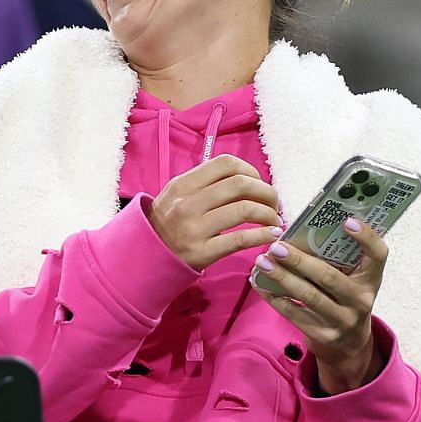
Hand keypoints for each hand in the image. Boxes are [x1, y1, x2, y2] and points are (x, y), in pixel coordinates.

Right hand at [145, 155, 282, 269]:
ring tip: (273, 220)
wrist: (146, 257)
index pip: (226, 164)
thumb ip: (205, 183)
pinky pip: (241, 239)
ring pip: (245, 209)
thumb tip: (248, 179)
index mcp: (182, 185)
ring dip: (268, 213)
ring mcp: (193, 228)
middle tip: (273, 203)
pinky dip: (264, 235)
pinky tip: (272, 235)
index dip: (251, 170)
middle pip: (241, 184)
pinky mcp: (201, 252)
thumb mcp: (176, 196)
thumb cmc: (167, 225)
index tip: (258, 183)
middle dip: (267, 192)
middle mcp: (186, 204)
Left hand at [253, 217, 387, 393]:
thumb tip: (300, 231)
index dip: (366, 237)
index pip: (378, 255)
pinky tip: (259, 284)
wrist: (349, 343)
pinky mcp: (322, 334)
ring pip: (308, 296)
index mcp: (371, 279)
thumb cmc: (345, 298)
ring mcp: (343, 319)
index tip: (347, 220)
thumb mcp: (353, 279)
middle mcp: (361, 299)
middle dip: (299, 261)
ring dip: (282, 277)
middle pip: (329, 277)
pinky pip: (294, 314)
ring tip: (262, 262)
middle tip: (276, 246)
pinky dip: (274, 298)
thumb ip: (339, 259)